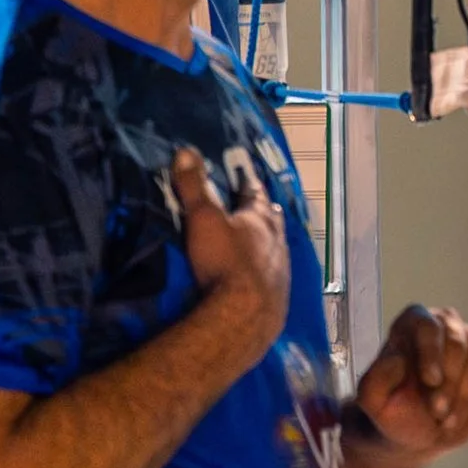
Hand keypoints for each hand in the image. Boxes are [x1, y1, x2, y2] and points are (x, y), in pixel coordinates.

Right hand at [171, 143, 289, 361]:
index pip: (256, 194)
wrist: (245, 316)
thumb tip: (186, 150)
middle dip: (265, 213)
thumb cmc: (225, 261)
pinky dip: (268, 272)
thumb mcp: (203, 219)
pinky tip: (262, 279)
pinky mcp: (279, 298)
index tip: (247, 175)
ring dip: (269, 243)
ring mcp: (281, 271)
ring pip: (278, 249)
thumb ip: (195, 186)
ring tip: (263, 240)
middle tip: (261, 207)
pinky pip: (275, 278)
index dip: (250, 183)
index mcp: (261, 219)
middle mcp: (277, 241)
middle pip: (273, 221)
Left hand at [351, 304, 467, 466]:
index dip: (432, 351)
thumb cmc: (392, 411)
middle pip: (458, 341)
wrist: (416, 434)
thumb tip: (396, 359)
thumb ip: (375, 380)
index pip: (428, 324)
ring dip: (465, 394)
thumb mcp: (373, 401)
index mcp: (412, 323)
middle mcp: (444, 324)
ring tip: (447, 420)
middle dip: (450, 381)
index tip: (431, 381)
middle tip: (438, 411)